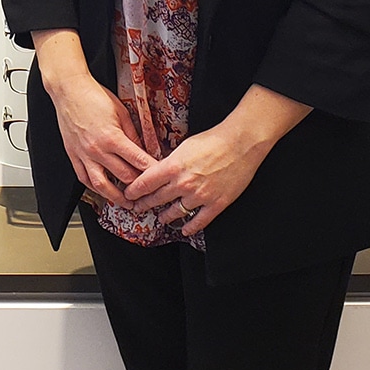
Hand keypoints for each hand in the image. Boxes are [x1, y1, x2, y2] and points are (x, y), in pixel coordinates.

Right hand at [47, 72, 155, 208]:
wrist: (69, 91)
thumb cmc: (94, 97)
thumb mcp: (121, 112)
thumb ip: (133, 134)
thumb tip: (143, 150)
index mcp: (112, 137)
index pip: (137, 161)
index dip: (151, 171)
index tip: (160, 176)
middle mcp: (97, 150)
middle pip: (123, 176)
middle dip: (139, 185)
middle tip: (149, 191)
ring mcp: (83, 155)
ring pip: (101, 185)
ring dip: (116, 197)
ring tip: (127, 203)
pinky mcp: (73, 155)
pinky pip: (84, 178)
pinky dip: (95, 188)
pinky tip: (103, 191)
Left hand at [123, 85, 309, 236]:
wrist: (240, 143)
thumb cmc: (213, 140)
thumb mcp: (184, 146)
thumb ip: (171, 162)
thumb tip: (161, 171)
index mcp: (173, 167)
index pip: (146, 183)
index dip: (134, 191)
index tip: (129, 195)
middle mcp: (184, 184)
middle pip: (158, 199)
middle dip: (145, 204)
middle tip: (139, 208)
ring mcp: (200, 196)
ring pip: (176, 212)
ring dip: (166, 216)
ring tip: (161, 218)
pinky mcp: (216, 204)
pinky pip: (199, 221)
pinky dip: (191, 227)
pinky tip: (185, 230)